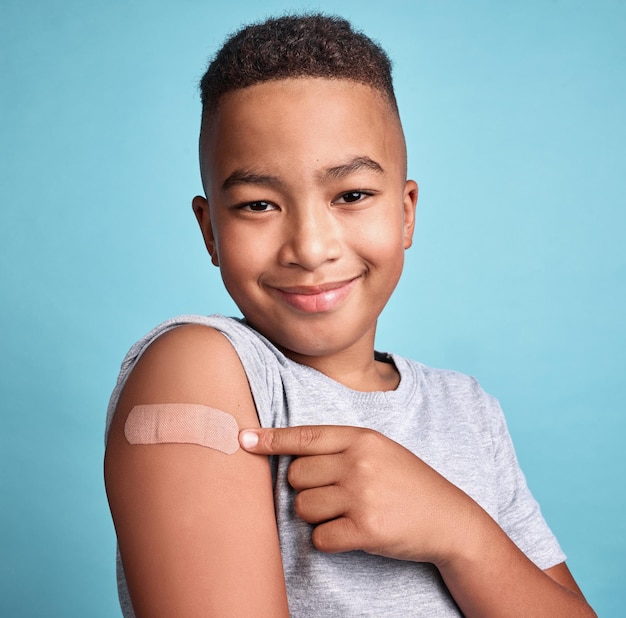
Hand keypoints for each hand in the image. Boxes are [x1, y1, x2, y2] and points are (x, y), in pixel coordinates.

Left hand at [239, 425, 478, 564]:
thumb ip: (340, 449)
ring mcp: (362, 494)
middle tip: (332, 495)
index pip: (305, 436)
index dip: (271, 440)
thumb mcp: (379, 451)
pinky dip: (329, 540)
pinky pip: (320, 537)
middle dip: (304, 490)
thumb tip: (289, 459)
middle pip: (296, 476)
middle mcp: (358, 462)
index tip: (243, 439)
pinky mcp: (365, 528)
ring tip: (346, 513)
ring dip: (316, 516)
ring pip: (303, 508)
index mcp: (360, 438)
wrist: (448, 519)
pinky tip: (352, 533)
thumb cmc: (407, 482)